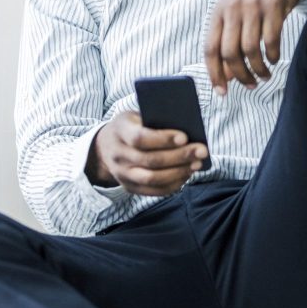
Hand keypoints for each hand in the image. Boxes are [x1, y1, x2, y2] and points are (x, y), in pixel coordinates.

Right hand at [86, 111, 208, 195]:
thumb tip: (187, 130)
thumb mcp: (137, 116)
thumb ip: (155, 121)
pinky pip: (153, 191)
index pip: (139, 138)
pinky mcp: (130, 187)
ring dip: (178, 172)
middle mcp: (118, 155)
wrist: (105, 147)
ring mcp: (122, 174)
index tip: (185, 137)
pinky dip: (173, 184)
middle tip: (202, 151)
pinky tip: (187, 174)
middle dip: (180, 156)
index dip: (163, 139)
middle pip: (150, 160)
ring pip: (152, 178)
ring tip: (197, 164)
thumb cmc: (131, 127)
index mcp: (119, 132)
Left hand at [204, 0, 306, 95]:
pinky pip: (271, 39)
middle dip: (240, 75)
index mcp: (219, 12)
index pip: (211, 49)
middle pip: (230, 53)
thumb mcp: (236, 12)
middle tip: (250, 85)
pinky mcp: (274, 5)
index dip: (215, 74)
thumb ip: (230, 39)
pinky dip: (272, 55)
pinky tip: (274, 59)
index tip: (223, 92)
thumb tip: (227, 74)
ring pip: (250, 49)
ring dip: (258, 68)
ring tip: (265, 75)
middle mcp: (233, 9)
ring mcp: (253, 6)